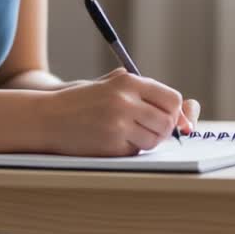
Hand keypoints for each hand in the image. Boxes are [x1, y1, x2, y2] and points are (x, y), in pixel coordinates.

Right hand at [43, 68, 197, 156]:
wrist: (47, 117)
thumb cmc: (82, 102)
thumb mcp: (110, 85)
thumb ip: (143, 93)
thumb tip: (187, 109)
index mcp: (127, 82)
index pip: (172, 99)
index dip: (175, 111)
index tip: (170, 118)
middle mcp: (125, 101)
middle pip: (167, 122)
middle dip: (164, 129)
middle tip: (149, 129)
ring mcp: (118, 124)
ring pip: (154, 139)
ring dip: (147, 141)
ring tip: (128, 133)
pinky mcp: (110, 145)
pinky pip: (135, 151)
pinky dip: (129, 149)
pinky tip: (112, 141)